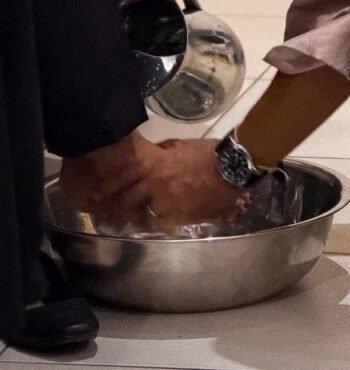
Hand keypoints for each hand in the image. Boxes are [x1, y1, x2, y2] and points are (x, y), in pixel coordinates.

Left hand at [60, 134, 239, 231]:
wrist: (232, 169)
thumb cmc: (207, 153)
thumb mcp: (180, 146)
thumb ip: (160, 153)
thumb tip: (147, 156)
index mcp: (155, 166)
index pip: (124, 177)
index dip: (108, 184)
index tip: (95, 189)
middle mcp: (156, 188)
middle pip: (127, 200)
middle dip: (113, 204)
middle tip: (100, 208)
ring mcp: (168, 205)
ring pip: (142, 214)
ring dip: (131, 216)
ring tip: (120, 219)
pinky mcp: (181, 217)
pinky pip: (162, 223)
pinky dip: (155, 222)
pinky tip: (150, 223)